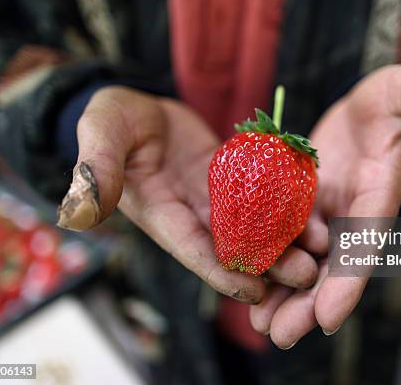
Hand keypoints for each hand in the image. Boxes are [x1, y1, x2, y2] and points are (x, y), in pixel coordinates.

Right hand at [57, 86, 317, 302]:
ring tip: (323, 251)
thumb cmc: (113, 120)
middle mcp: (192, 212)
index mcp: (161, 213)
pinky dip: (286, 204)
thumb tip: (78, 210)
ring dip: (286, 240)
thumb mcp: (102, 133)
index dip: (222, 271)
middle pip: (233, 245)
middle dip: (268, 264)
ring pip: (255, 225)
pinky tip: (315, 211)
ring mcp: (215, 197)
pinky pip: (263, 194)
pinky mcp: (234, 177)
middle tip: (308, 276)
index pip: (193, 248)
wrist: (138, 109)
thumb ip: (97, 167)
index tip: (254, 291)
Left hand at [250, 65, 400, 346]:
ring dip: (284, 291)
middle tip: (279, 336)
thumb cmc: (399, 99)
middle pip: (332, 265)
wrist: (372, 106)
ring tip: (260, 324)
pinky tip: (245, 278)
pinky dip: (270, 257)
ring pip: (306, 257)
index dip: (349, 280)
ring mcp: (327, 209)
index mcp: (380, 193)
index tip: (328, 318)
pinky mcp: (304, 200)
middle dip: (308, 302)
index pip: (366, 242)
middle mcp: (353, 212)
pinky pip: (284, 233)